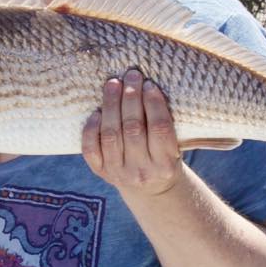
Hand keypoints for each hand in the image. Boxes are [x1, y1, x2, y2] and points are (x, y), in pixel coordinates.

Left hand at [82, 69, 182, 196]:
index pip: (160, 129)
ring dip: (111, 105)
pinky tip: (96, 111)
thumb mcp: (173, 147)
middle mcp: (142, 171)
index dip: (154, 104)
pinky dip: (91, 129)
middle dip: (131, 98)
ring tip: (113, 84)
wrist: (150, 190)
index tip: (149, 84)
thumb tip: (147, 86)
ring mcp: (119, 173)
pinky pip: (91, 149)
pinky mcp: (101, 172)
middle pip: (133, 128)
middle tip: (131, 75)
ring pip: (111, 134)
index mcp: (166, 164)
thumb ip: (163, 123)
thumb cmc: (163, 157)